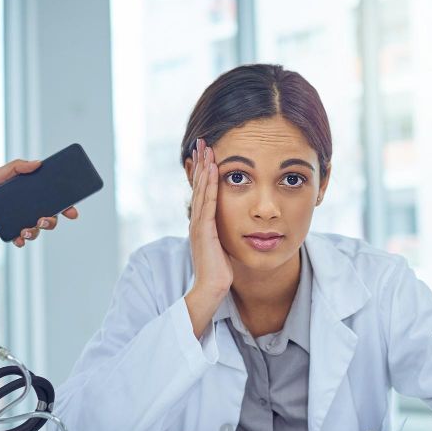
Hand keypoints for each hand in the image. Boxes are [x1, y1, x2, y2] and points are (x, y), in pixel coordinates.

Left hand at [0, 159, 79, 246]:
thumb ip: (17, 166)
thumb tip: (38, 163)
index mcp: (29, 193)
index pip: (53, 199)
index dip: (66, 205)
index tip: (72, 211)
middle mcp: (27, 208)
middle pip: (49, 217)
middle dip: (52, 221)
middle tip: (43, 219)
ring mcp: (18, 220)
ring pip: (36, 230)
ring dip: (35, 232)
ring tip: (25, 230)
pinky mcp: (8, 231)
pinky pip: (20, 240)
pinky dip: (21, 241)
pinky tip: (18, 239)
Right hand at [187, 139, 232, 297]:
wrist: (212, 289)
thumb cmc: (220, 271)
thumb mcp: (222, 246)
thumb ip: (223, 233)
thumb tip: (234, 224)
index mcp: (201, 223)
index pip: (201, 191)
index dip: (203, 172)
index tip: (206, 153)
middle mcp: (197, 220)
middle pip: (197, 185)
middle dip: (200, 162)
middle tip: (201, 141)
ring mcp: (198, 224)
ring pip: (200, 189)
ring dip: (203, 167)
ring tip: (206, 147)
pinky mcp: (204, 230)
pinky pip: (207, 202)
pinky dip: (208, 184)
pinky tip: (212, 169)